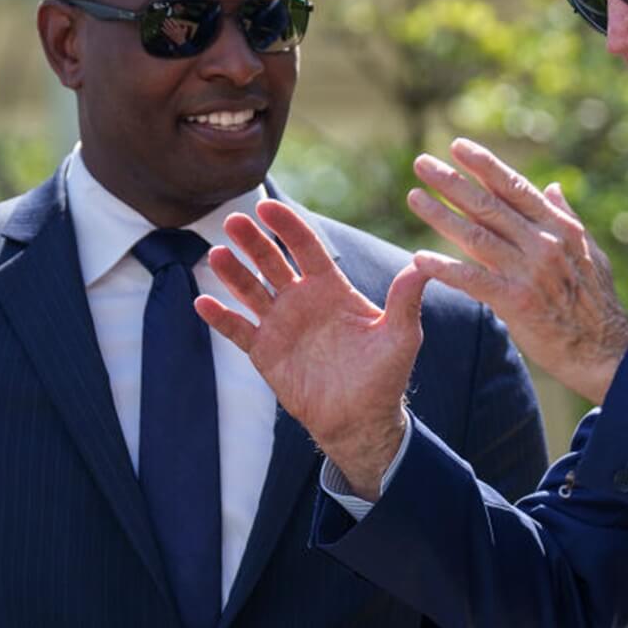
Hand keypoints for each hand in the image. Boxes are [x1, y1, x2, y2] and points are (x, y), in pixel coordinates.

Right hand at [194, 199, 425, 498]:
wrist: (361, 420)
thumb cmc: (384, 376)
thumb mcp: (401, 335)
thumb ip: (406, 299)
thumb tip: (425, 264)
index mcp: (331, 287)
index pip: (305, 247)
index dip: (287, 226)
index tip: (268, 207)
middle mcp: (302, 299)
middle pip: (272, 262)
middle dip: (253, 241)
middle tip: (233, 219)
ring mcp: (281, 324)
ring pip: (250, 291)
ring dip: (233, 273)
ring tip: (216, 255)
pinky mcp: (265, 352)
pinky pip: (238, 331)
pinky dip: (220, 318)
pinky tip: (201, 302)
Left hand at [408, 138, 627, 402]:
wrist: (605, 351)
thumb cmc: (596, 303)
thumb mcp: (588, 251)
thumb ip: (565, 216)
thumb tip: (552, 186)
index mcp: (559, 227)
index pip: (515, 187)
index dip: (484, 165)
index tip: (458, 146)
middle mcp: (543, 243)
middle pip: (488, 205)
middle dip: (452, 181)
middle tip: (422, 162)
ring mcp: (529, 271)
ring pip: (475, 236)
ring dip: (440, 215)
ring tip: (414, 197)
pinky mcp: (516, 301)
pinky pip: (472, 280)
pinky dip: (445, 268)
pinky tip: (419, 258)